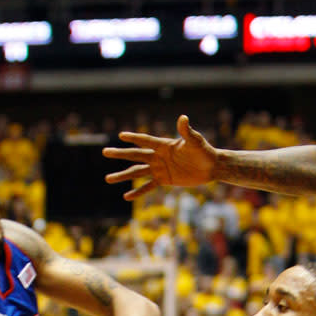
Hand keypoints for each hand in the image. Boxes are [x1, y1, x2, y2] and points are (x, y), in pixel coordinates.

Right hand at [103, 115, 217, 199]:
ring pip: (137, 172)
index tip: (120, 136)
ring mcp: (159, 168)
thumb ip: (187, 131)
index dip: (133, 138)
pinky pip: (148, 187)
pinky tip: (126, 197)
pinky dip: (138, 192)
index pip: (145, 141)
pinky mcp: (164, 180)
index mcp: (163, 145)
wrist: (210, 167)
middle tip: (105, 152)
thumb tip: (183, 118)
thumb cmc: (204, 151)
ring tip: (108, 178)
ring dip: (123, 175)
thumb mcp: (195, 141)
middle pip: (136, 155)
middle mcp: (158, 156)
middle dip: (120, 154)